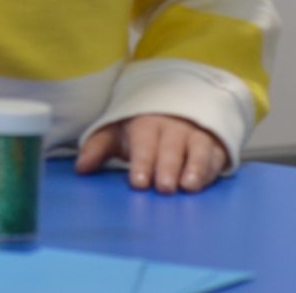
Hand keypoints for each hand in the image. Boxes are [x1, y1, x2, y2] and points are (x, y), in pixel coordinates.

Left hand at [76, 114, 227, 192]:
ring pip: (197, 150)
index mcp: (146, 124)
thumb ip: (99, 148)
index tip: (138, 183)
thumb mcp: (118, 133)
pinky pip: (215, 157)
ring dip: (194, 167)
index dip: (142, 162)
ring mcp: (196, 136)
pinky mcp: (214, 147)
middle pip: (171, 147)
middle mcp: (173, 129)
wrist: (179, 108)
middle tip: (164, 187)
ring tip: (187, 187)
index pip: (144, 142)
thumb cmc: (143, 129)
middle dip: (167, 167)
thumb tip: (80, 168)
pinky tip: (205, 184)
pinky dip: (211, 170)